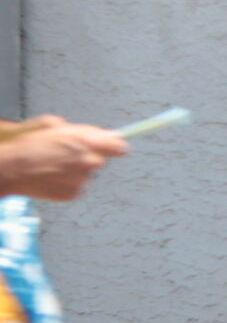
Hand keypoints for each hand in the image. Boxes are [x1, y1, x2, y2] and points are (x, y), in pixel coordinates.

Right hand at [0, 119, 128, 202]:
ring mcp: (82, 180)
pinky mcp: (73, 194)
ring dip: (76, 171)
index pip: (119, 147)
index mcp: (87, 142)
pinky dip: (67, 184)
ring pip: (87, 175)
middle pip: (100, 161)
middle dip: (88, 158)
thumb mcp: (57, 128)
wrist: (12, 169)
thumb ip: (85, 132)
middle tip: (67, 156)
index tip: (111, 148)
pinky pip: (76, 188)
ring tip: (53, 166)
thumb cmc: (31, 146)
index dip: (113, 147)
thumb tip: (107, 135)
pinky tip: (51, 178)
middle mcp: (89, 162)